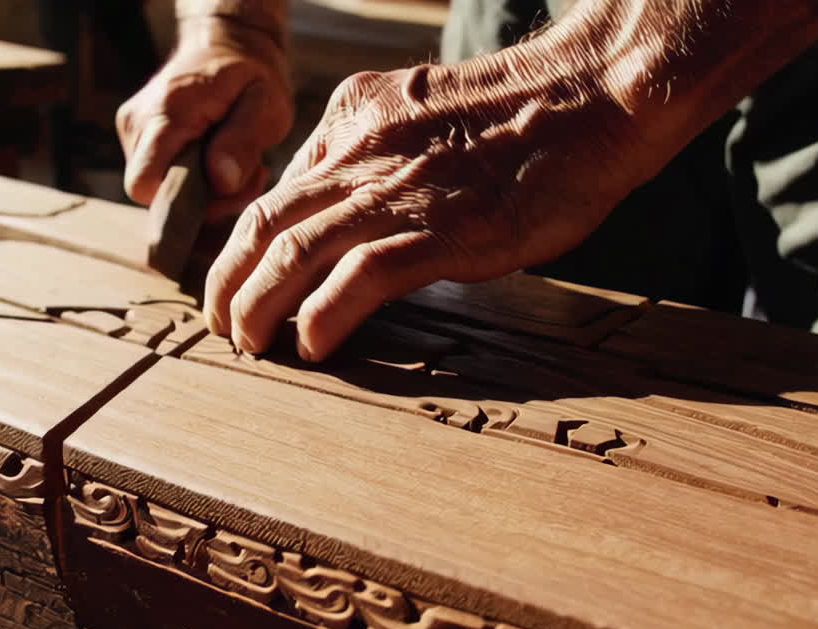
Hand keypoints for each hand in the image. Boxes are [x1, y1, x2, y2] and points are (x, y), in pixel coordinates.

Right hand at [116, 16, 292, 221]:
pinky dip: (195, 180)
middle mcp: (138, 124)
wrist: (227, 45)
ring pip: (159, 189)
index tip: (230, 190)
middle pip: (154, 193)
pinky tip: (221, 161)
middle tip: (247, 177)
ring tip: (238, 165)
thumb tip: (221, 180)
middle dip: (204, 200)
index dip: (183, 204)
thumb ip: (244, 140)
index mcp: (166, 113)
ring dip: (205, 191)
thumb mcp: (266, 102)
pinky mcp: (138, 138)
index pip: (145, 184)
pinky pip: (161, 178)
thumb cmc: (251, 74)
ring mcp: (133, 131)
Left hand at [203, 40, 662, 361]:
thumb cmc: (526, 116)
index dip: (250, 244)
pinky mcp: (443, 229)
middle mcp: (364, 150)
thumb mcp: (427, 115)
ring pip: (296, 250)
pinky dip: (325, 314)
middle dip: (229, 279)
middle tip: (221, 321)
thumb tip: (343, 203)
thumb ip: (378, 153)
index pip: (281, 188)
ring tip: (245, 341)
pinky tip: (310, 344)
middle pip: (264, 220)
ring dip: (259, 303)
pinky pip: (362, 276)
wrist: (596, 96)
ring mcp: (401, 190)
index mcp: (358, 118)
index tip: (242, 280)